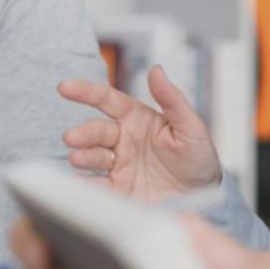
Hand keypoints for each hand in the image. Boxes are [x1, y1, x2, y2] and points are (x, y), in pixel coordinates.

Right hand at [59, 66, 221, 202]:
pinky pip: (96, 186)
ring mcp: (118, 165)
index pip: (107, 100)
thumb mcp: (191, 127)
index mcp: (137, 119)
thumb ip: (172, 100)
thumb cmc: (198, 158)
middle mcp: (123, 140)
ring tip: (76, 158)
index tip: (65, 88)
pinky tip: (74, 183)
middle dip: (83, 133)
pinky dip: (82, 185)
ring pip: (93, 156)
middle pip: (97, 131)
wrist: (204, 198)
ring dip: (82, 156)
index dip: (86, 92)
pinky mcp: (117, 190)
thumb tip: (156, 70)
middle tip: (72, 138)